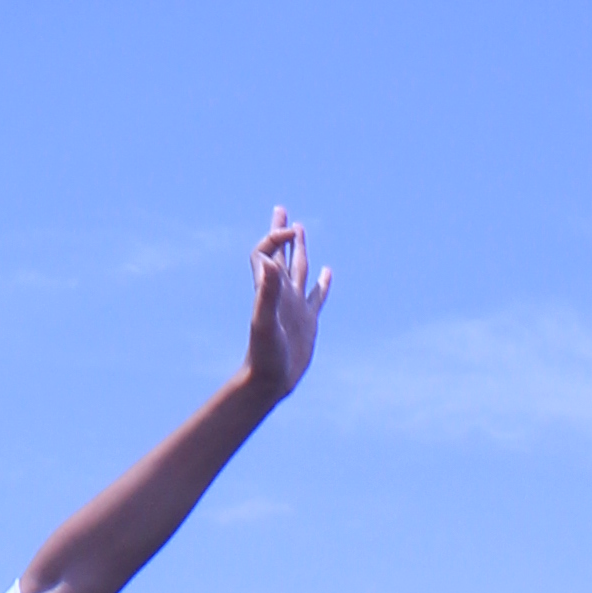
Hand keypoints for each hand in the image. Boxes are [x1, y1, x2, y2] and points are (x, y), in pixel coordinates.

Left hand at [240, 211, 329, 407]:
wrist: (269, 382)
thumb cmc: (264, 355)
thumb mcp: (265, 322)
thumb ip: (267, 293)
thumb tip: (269, 263)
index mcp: (269, 290)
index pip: (267, 253)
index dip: (276, 237)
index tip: (291, 230)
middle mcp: (281, 294)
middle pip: (280, 255)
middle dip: (281, 233)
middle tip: (281, 210)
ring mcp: (295, 306)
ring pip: (298, 270)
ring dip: (298, 250)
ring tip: (299, 230)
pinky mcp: (308, 321)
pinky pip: (317, 295)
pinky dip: (322, 282)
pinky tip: (326, 272)